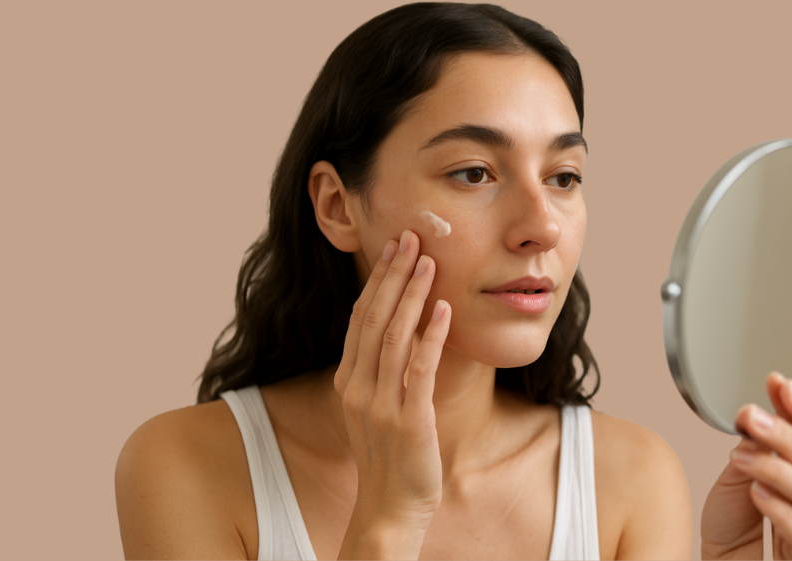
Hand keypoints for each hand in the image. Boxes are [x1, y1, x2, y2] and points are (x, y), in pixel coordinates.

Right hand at [334, 230, 450, 558]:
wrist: (390, 507)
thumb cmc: (390, 457)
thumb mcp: (376, 409)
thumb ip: (380, 372)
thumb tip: (400, 334)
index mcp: (348, 381)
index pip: (360, 318)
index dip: (377, 281)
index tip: (392, 248)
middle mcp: (358, 387)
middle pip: (373, 318)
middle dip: (393, 274)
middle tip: (410, 237)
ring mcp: (381, 403)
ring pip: (394, 336)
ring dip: (411, 295)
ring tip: (428, 261)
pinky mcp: (408, 419)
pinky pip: (418, 369)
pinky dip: (430, 336)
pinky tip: (443, 309)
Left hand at [701, 373, 791, 559]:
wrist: (726, 559)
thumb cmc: (740, 516)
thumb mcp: (746, 465)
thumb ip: (763, 432)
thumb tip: (776, 385)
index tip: (785, 386)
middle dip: (786, 434)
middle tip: (751, 416)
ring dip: (776, 469)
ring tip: (740, 456)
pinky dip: (778, 508)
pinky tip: (756, 493)